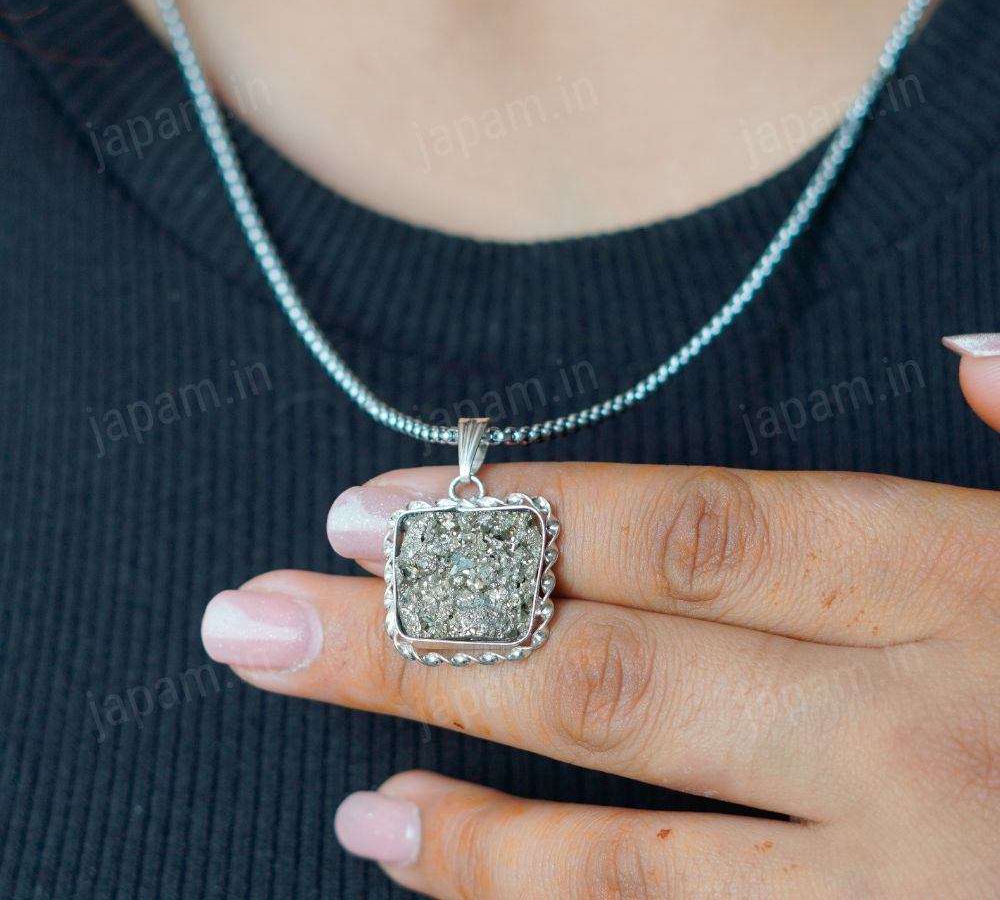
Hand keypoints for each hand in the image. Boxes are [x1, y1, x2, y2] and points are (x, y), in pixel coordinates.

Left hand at [200, 339, 999, 899]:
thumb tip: (970, 351)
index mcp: (965, 591)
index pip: (690, 535)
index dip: (523, 519)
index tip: (375, 507)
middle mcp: (914, 740)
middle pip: (609, 676)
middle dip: (418, 643)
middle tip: (257, 619)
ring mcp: (896, 890)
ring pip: (630, 852)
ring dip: (462, 809)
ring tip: (336, 772)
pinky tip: (434, 869)